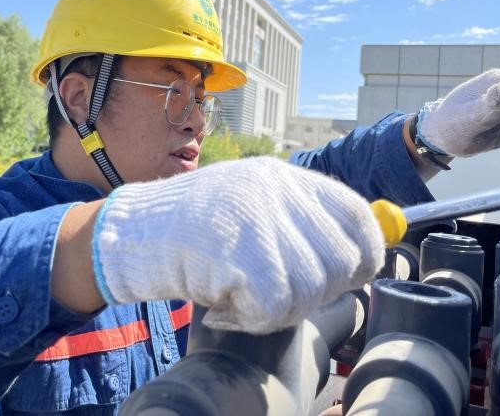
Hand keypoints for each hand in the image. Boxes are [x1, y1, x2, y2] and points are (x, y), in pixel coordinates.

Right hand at [91, 156, 383, 333]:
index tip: (348, 277)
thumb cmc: (195, 225)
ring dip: (281, 309)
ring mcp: (259, 220)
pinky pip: (277, 306)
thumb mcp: (252, 204)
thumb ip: (301, 223)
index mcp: (285, 178)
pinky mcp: (241, 253)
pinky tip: (227, 310)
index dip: (363, 256)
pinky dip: (254, 320)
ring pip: (311, 289)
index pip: (358, 217)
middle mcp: (278, 192)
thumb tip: (361, 257)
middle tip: (278, 294)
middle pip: (342, 261)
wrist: (136, 232)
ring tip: (245, 299)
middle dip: (318, 291)